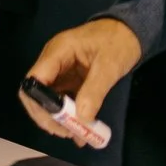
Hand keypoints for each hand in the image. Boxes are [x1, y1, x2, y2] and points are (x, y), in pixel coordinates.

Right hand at [20, 18, 141, 143]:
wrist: (130, 30)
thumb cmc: (118, 42)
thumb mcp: (109, 66)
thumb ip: (94, 91)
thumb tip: (82, 118)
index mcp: (57, 51)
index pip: (34, 79)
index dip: (38, 104)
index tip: (57, 123)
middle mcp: (52, 61)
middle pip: (36, 93)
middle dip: (47, 116)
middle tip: (67, 133)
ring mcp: (60, 71)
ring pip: (47, 99)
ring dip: (58, 119)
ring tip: (76, 134)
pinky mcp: (69, 79)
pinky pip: (62, 100)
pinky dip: (69, 115)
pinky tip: (80, 129)